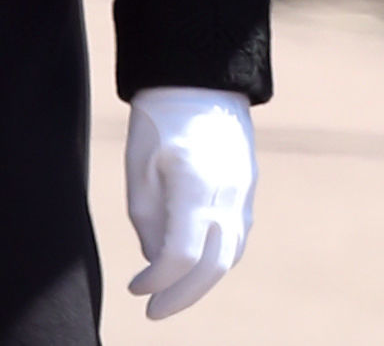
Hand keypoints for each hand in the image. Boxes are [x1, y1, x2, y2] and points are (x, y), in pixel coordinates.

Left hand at [123, 87, 255, 318]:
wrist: (199, 73)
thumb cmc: (159, 117)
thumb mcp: (140, 168)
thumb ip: (149, 221)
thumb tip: (159, 260)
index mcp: (197, 185)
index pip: (181, 256)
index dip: (157, 281)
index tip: (135, 289)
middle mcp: (229, 192)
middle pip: (214, 266)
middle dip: (183, 296)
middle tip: (154, 311)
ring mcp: (244, 189)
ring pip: (231, 253)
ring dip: (202, 281)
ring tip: (171, 292)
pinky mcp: (248, 184)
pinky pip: (238, 234)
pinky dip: (217, 257)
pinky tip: (193, 262)